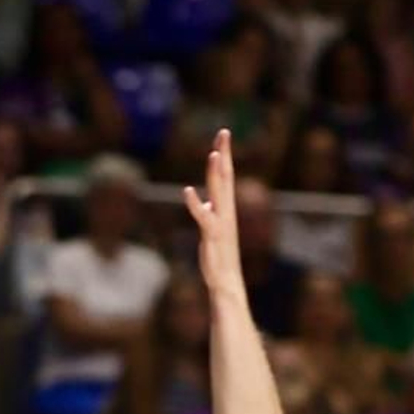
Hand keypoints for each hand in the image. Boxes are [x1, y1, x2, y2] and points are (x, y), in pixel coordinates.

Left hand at [183, 128, 244, 301]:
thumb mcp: (213, 228)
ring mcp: (221, 223)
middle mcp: (226, 211)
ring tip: (214, 155)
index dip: (224, 154)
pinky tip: (187, 191)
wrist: (226, 281)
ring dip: (216, 174)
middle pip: (226, 177)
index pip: (227, 175)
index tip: (223, 134)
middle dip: (224, 154)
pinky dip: (195, 204)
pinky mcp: (211, 236)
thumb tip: (206, 202)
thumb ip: (210, 211)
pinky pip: (203, 217)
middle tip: (224, 133)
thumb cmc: (219, 255)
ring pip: (219, 193)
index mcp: (226, 208)